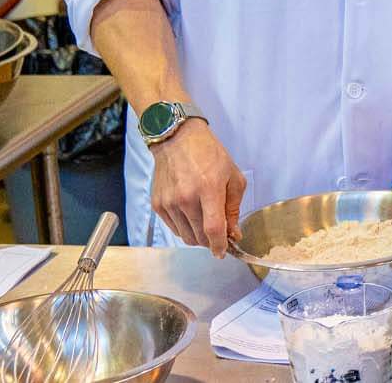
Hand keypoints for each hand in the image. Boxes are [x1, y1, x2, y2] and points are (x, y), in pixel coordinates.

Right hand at [149, 121, 245, 257]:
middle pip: (199, 237)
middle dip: (211, 241)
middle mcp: (186, 198)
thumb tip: (233, 233)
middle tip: (219, 233)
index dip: (220, 246)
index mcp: (208, 189)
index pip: (213, 229)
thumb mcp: (232, 177)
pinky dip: (185, 228)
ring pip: (186, 236)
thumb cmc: (208, 154)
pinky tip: (191, 215)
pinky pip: (174, 228)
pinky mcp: (158, 205)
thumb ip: (233, 208)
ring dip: (198, 236)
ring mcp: (169, 202)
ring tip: (205, 222)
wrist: (177, 139)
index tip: (223, 252)